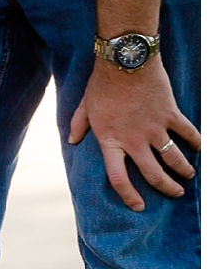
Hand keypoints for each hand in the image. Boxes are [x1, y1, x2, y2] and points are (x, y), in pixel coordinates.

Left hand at [68, 55, 199, 210]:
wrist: (126, 61)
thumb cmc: (101, 84)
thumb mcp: (83, 107)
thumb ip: (77, 126)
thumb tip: (71, 141)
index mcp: (111, 142)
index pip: (119, 179)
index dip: (129, 196)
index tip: (139, 206)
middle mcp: (134, 141)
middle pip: (153, 174)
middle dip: (166, 187)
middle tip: (175, 194)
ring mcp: (155, 128)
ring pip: (174, 157)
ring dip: (183, 169)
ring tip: (188, 176)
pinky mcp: (171, 113)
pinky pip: (187, 132)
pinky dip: (196, 141)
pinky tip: (200, 148)